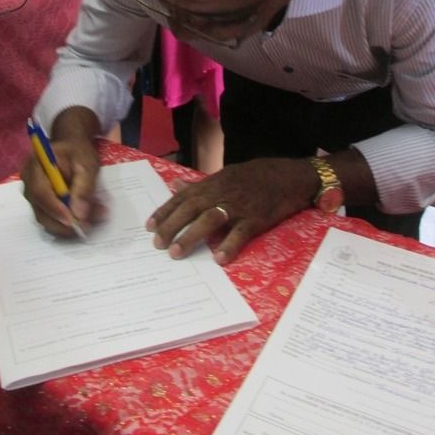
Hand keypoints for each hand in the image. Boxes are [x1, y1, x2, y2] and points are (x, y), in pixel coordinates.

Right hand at [21, 109, 100, 236]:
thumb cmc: (78, 151)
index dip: (55, 209)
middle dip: (63, 223)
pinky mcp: (40, 204)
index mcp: (35, 165)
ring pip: (46, 218)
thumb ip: (84, 186)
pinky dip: (67, 223)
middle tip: (87, 227)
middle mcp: (28, 182)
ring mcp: (32, 195)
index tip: (72, 220)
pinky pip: (51, 218)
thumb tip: (79, 214)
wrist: (71, 147)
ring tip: (92, 221)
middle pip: (40, 210)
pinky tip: (85, 219)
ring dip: (67, 226)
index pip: (40, 191)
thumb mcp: (87, 163)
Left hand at [146, 158, 316, 264]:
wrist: (285, 175)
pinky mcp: (255, 218)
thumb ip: (199, 184)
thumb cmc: (252, 178)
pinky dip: (229, 245)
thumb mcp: (223, 176)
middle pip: (191, 208)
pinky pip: (240, 233)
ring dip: (191, 236)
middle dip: (172, 226)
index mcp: (212, 184)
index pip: (183, 198)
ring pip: (210, 219)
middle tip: (157, 244)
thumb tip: (175, 185)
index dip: (165, 211)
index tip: (149, 226)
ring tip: (176, 253)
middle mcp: (221, 194)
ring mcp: (238, 206)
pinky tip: (219, 259)